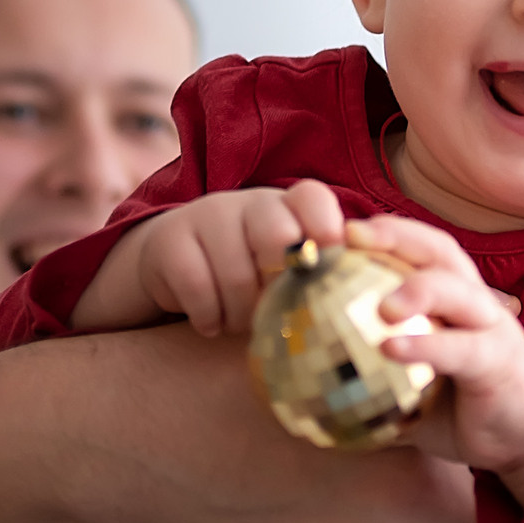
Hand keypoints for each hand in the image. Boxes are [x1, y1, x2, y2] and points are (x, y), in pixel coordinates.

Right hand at [75, 181, 347, 334]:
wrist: (176, 260)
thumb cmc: (250, 271)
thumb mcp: (284, 267)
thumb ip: (317, 276)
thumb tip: (353, 310)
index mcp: (287, 206)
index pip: (313, 199)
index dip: (325, 227)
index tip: (327, 262)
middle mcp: (249, 203)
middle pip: (277, 235)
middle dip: (278, 286)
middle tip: (272, 312)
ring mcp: (207, 216)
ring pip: (236, 273)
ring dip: (241, 314)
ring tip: (239, 323)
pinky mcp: (170, 239)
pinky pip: (197, 287)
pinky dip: (209, 316)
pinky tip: (211, 323)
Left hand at [348, 216, 523, 501]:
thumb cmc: (460, 405)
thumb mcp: (408, 387)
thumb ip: (367, 377)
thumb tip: (304, 384)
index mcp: (451, 295)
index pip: (417, 247)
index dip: (381, 232)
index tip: (336, 231)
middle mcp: (473, 299)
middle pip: (439, 249)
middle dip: (397, 235)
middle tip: (353, 237)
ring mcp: (490, 326)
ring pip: (457, 290)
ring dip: (419, 288)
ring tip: (380, 304)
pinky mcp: (499, 360)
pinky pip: (461, 348)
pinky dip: (427, 346)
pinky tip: (392, 350)